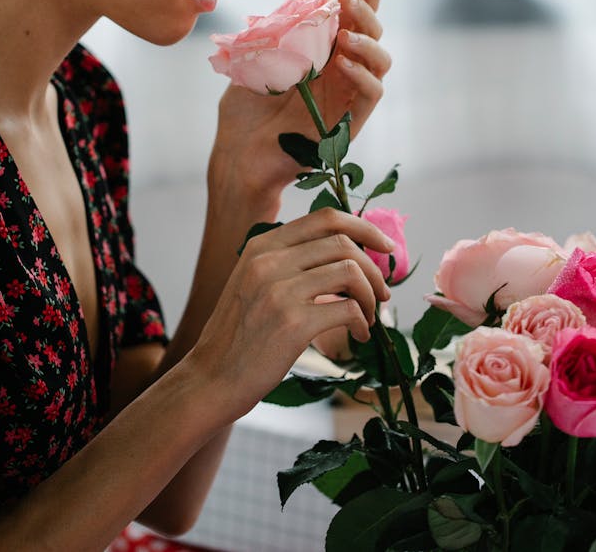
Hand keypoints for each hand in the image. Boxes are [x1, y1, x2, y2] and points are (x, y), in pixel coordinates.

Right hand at [190, 208, 392, 419]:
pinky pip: (347, 309)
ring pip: (350, 272)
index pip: (325, 217)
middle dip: (374, 267)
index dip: (363, 227)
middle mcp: (270, 261)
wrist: (210, 379)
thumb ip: (288, 263)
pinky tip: (359, 335)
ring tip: (369, 317)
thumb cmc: (239, 335)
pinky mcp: (292, 324)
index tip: (385, 247)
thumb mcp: (254, 282)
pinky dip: (362, 322)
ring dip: (371, 295)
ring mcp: (279, 291)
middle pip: (343, 243)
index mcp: (262, 245)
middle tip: (382, 293)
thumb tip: (345, 255)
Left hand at [209, 0, 391, 206]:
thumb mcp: (264, 51)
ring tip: (346, 35)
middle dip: (368, 11)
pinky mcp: (349, 123)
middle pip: (373, 34)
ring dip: (369, 42)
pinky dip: (363, 75)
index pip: (354, 16)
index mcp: (322, 53)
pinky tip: (345, 64)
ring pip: (381, 62)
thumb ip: (293, 15)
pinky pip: (372, 95)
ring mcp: (347, 97)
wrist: (236, 156)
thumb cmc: (245, 109)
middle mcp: (341, 72)